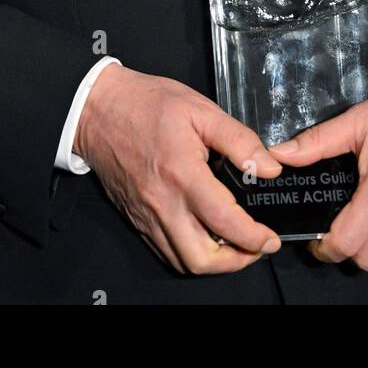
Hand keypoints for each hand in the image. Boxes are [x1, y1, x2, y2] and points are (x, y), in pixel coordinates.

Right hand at [73, 63, 282, 273]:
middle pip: (200, 259)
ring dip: (212, 262)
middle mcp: (163, 203)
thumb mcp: (201, 110)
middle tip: (254, 247)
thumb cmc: (147, 104)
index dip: (253, 237)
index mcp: (182, 174)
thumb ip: (239, 140)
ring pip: (181, 261)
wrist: (99, 108)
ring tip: (233, 245)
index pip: (224, 221)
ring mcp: (146, 215)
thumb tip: (269, 167)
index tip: (269, 239)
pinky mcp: (136, 218)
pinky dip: (187, 253)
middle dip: (235, 262)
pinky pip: (163, 250)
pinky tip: (203, 237)